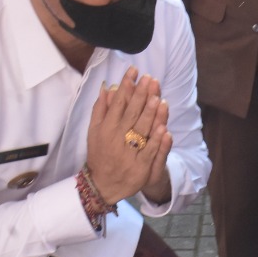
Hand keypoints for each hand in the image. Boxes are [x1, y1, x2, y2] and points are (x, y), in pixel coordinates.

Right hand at [85, 67, 171, 204]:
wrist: (103, 184)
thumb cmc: (100, 153)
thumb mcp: (94, 131)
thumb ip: (100, 109)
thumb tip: (108, 86)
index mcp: (106, 129)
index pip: (117, 104)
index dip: (126, 87)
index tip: (134, 72)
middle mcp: (117, 139)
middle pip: (131, 114)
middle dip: (140, 95)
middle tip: (149, 78)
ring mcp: (129, 153)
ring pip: (141, 130)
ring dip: (150, 114)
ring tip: (157, 97)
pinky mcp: (140, 167)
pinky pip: (149, 151)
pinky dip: (156, 140)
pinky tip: (163, 128)